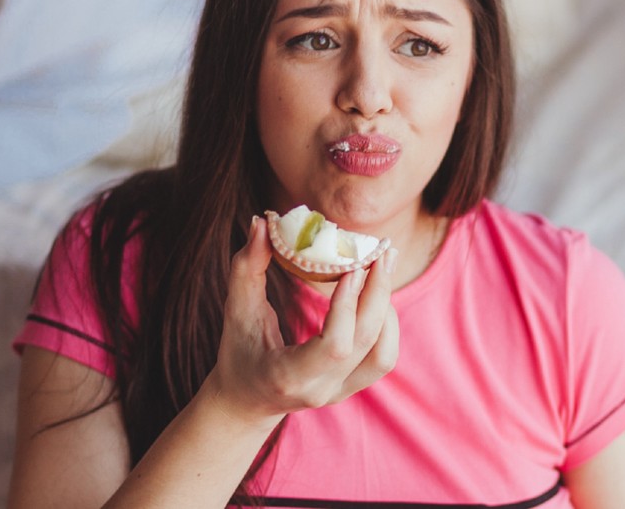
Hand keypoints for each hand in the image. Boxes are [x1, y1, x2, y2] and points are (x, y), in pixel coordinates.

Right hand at [205, 215, 399, 424]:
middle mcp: (321, 390)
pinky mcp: (352, 386)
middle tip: (382, 251)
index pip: (333, 346)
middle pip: (366, 343)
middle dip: (378, 293)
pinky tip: (378, 293)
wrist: (246, 401)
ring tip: (382, 267)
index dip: (347, 307)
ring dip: (386, 307)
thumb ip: (248, 267)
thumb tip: (261, 223)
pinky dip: (387, 323)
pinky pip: (384, 357)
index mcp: (288, 375)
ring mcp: (340, 392)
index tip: (351, 268)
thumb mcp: (237, 311)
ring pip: (384, 353)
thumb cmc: (237, 353)